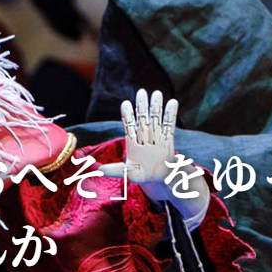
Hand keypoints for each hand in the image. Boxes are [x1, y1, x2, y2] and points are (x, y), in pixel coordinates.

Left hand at [99, 88, 206, 208]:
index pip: (129, 125)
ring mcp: (156, 136)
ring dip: (156, 106)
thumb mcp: (128, 173)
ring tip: (156, 93)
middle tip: (141, 92)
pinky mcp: (167, 139)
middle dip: (142, 106)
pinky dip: (170, 114)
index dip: (128, 115)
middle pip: (142, 118)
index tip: (125, 103)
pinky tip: (172, 102)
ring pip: (155, 118)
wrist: (159, 179)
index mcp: (133, 142)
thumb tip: (99, 170)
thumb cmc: (142, 174)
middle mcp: (144, 136)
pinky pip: (169, 125)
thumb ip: (115, 170)